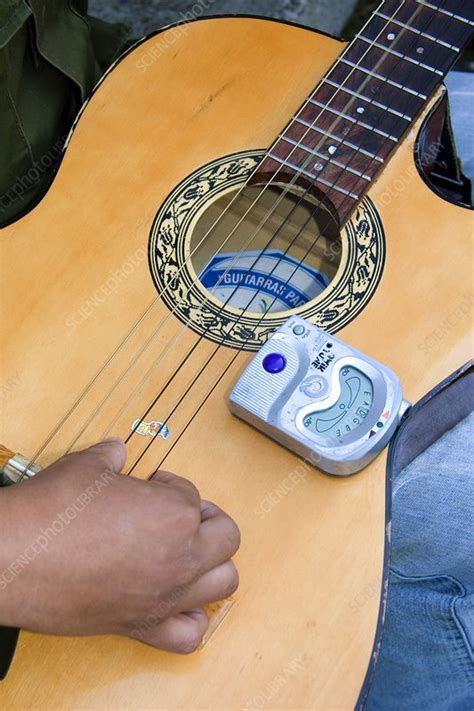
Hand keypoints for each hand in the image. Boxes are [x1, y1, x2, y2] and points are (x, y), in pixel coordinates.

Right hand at [0, 438, 239, 652]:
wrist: (14, 558)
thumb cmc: (51, 512)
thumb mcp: (86, 467)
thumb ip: (110, 456)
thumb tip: (116, 450)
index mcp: (175, 512)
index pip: (191, 496)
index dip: (169, 487)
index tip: (149, 488)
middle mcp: (182, 556)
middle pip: (226, 536)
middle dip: (206, 520)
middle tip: (178, 514)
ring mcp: (166, 594)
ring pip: (224, 582)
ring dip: (213, 564)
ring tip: (188, 552)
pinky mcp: (142, 625)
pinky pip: (190, 634)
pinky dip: (192, 618)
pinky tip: (178, 601)